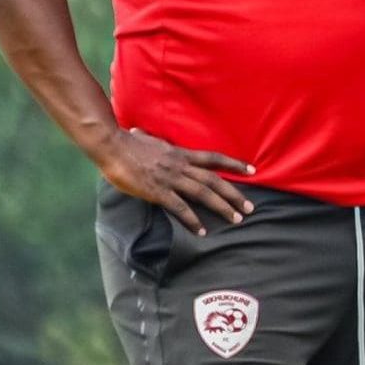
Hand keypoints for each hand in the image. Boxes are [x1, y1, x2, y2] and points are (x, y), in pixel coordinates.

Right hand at [95, 127, 255, 235]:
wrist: (112, 145)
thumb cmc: (127, 143)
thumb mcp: (149, 139)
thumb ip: (154, 141)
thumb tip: (141, 133)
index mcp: (181, 153)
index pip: (215, 158)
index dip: (235, 163)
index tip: (253, 170)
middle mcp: (181, 165)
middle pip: (215, 180)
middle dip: (235, 194)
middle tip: (251, 208)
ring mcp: (170, 178)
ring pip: (203, 193)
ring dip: (222, 207)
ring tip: (236, 219)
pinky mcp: (157, 191)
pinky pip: (179, 207)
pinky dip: (192, 220)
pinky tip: (202, 231)